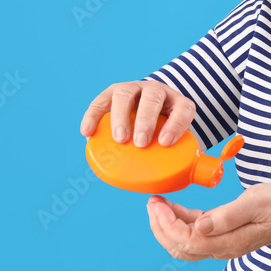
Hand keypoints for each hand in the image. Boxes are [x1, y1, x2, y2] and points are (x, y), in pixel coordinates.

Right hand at [80, 80, 196, 147]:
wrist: (148, 108)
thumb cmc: (163, 131)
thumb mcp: (176, 138)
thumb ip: (179, 156)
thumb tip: (177, 180)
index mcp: (177, 103)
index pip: (183, 108)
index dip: (176, 124)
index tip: (165, 142)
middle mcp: (156, 91)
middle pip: (153, 97)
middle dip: (146, 120)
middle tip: (141, 143)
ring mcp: (133, 89)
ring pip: (125, 94)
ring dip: (121, 116)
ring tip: (120, 139)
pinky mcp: (112, 93)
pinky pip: (100, 102)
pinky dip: (92, 116)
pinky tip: (87, 132)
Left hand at [146, 184, 270, 261]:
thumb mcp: (257, 201)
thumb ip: (228, 215)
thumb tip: (201, 225)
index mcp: (229, 241)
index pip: (187, 239)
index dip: (167, 223)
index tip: (158, 203)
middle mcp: (222, 247)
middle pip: (179, 247)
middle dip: (160, 226)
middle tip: (152, 201)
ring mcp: (223, 244)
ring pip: (183, 244)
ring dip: (166, 226)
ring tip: (159, 204)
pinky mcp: (224, 236)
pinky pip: (194, 236)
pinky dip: (179, 223)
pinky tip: (177, 207)